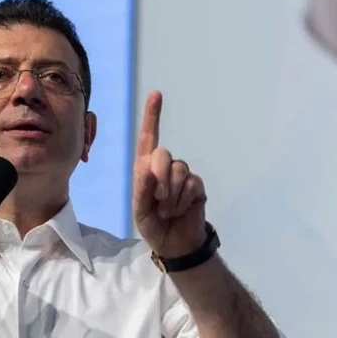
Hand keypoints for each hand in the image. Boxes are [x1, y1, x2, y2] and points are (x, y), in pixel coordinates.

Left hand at [133, 91, 207, 257]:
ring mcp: (183, 175)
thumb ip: (141, 188)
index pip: (148, 138)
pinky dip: (182, 200)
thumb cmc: (152, 224)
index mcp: (146, 169)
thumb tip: (149, 168)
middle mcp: (164, 167)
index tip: (156, 94)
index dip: (152, 116)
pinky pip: (191, 184)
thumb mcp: (139, 209)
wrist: (174, 243)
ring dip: (171, 194)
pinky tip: (180, 210)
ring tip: (167, 210)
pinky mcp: (197, 186)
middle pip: (163, 154)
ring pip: (179, 170)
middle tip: (158, 199)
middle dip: (159, 176)